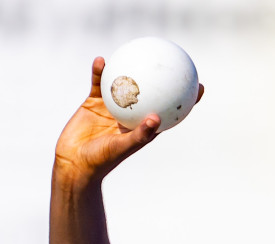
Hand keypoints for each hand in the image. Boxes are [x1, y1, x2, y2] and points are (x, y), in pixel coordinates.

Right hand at [54, 57, 205, 183]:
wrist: (74, 162)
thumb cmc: (101, 160)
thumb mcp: (122, 147)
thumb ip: (140, 134)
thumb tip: (157, 117)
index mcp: (143, 127)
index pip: (170, 112)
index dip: (186, 101)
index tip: (199, 87)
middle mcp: (130, 114)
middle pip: (151, 92)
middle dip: (162, 77)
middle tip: (175, 60)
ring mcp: (112, 107)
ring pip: (124, 83)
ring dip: (130, 67)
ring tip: (135, 50)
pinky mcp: (94, 102)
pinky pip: (99, 82)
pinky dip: (100, 71)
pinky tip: (102, 60)